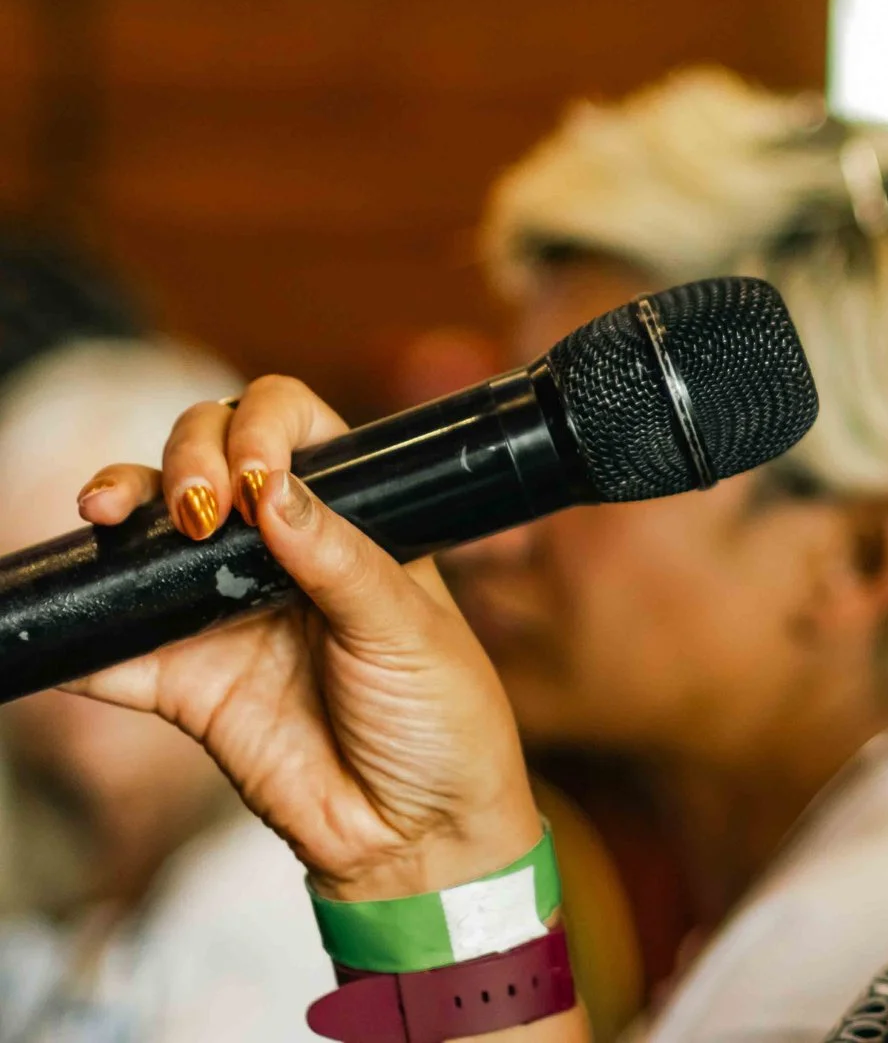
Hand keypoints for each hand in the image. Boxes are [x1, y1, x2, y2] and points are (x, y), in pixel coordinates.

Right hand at [70, 376, 542, 902]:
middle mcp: (280, 554)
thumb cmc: (443, 719)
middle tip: (201, 510)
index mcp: (351, 521)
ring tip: (110, 515)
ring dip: (119, 510)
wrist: (418, 835)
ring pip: (146, 536)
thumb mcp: (410, 630)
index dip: (262, 427)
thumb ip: (340, 561)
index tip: (256, 475)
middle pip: (204, 459)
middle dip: (184, 457)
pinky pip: (113, 650)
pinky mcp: (183, 684)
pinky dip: (81, 635)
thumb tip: (274, 489)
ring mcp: (225, 614)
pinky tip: (69, 618)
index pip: (293, 427)